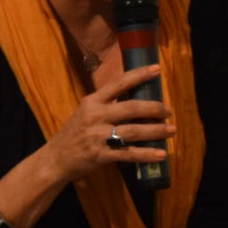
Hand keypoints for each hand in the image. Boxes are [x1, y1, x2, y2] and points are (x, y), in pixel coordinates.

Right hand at [33, 62, 172, 204]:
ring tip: (172, 130)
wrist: (56, 159)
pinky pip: (129, 154)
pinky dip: (147, 154)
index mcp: (92, 101)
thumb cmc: (75, 133)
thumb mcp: (87, 112)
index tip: (157, 69)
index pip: (119, 84)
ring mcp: (97, 136)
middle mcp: (95, 116)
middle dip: (154, 108)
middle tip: (169, 111)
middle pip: (131, 108)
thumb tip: (138, 101)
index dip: (139, 75)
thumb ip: (107, 105)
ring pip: (133, 131)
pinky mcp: (100, 155)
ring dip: (156, 131)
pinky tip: (161, 154)